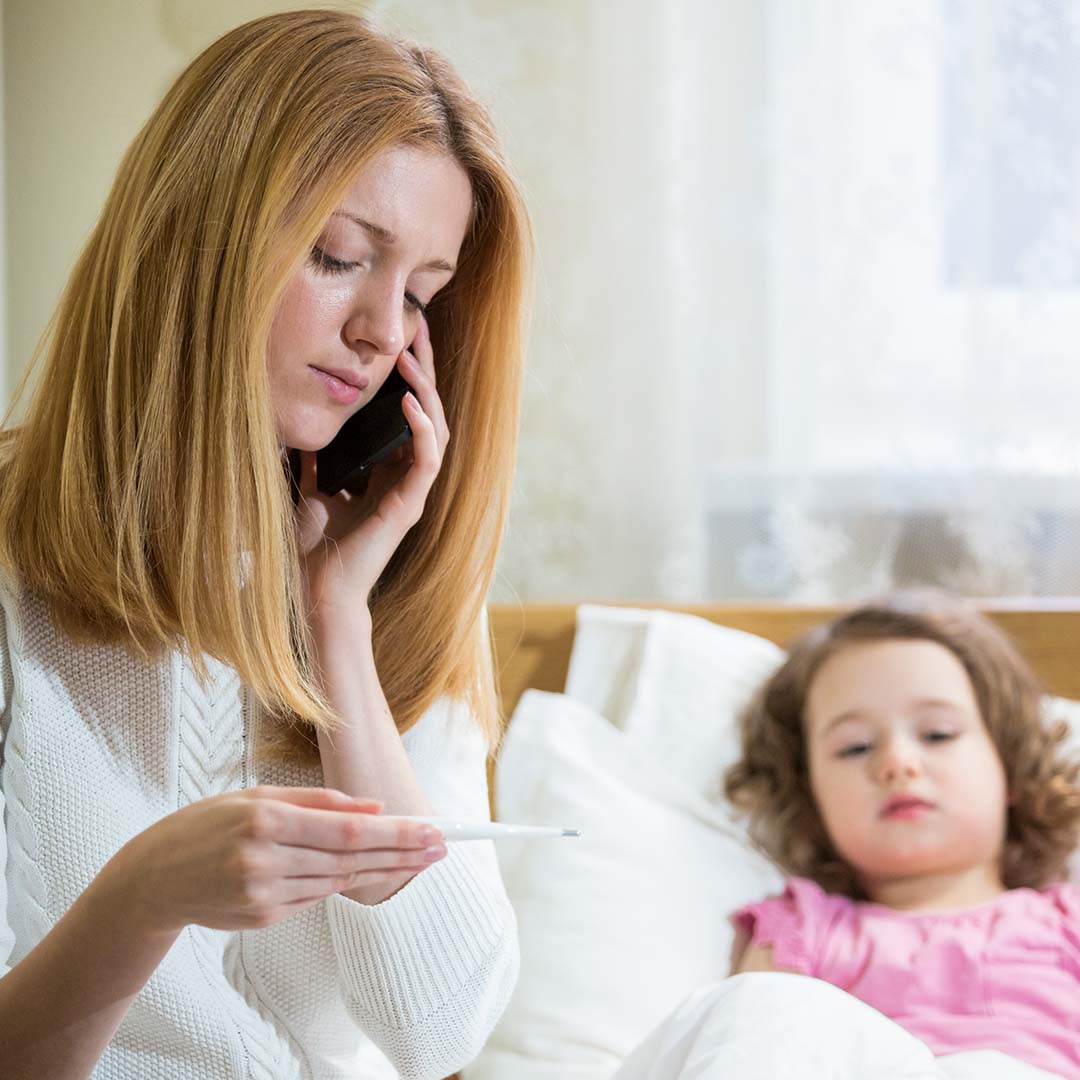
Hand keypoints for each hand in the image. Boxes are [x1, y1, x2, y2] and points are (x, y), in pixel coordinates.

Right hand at [101, 786, 446, 932]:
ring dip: (384, 870)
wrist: (152, 880)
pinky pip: (315, 896)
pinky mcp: (263, 918)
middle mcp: (265, 859)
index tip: (430, 830)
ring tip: (420, 858)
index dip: (394, 833)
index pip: (347, 831)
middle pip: (351, 858)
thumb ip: (317, 801)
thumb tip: (373, 809)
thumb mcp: (257, 796)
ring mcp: (264, 894)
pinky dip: (343, 880)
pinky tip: (371, 869)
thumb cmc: (206, 825)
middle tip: (443, 846)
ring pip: (338, 881)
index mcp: (265, 819)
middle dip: (403, 853)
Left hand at [295, 316, 449, 617]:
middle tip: (418, 330)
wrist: (314, 591)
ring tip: (412, 359)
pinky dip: (422, 427)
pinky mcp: (410, 505)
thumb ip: (315, 459)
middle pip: (427, 413)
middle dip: (424, 370)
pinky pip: (428, 458)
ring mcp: (412, 492)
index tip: (401, 340)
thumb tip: (305, 424)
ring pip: (436, 430)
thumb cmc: (313, 548)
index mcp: (387, 474)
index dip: (407, 378)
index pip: (407, 415)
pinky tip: (408, 401)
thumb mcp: (309, 488)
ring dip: (426, 392)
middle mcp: (406, 479)